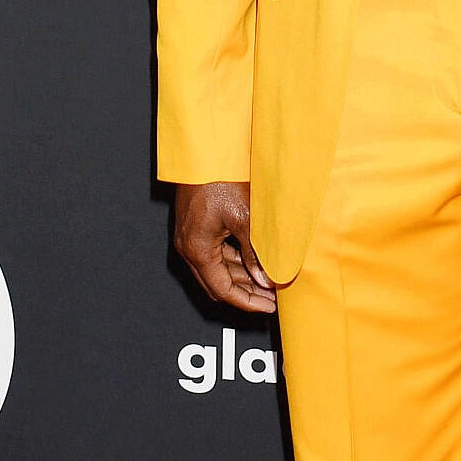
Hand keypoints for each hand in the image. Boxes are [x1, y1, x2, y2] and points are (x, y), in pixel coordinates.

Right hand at [173, 181, 275, 313]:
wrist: (204, 153)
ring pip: (217, 270)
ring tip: (268, 281)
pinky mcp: (196, 229)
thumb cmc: (218, 178)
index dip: (247, 302)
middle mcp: (189, 247)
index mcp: (197, 249)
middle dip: (246, 293)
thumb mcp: (244, 218)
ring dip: (242, 278)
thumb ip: (254, 252)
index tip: (267, 307)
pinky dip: (235, 262)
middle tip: (271, 296)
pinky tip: (254, 263)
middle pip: (218, 284)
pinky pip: (215, 255)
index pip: (223, 290)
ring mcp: (190, 238)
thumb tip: (264, 278)